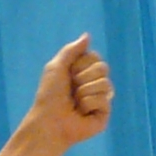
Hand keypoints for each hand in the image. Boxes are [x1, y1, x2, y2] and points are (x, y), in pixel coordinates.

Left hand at [25, 34, 113, 150]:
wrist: (49, 120)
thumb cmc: (50, 95)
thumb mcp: (56, 67)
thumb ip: (71, 50)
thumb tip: (87, 35)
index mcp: (83, 72)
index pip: (95, 57)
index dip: (81, 63)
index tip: (69, 72)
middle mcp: (94, 83)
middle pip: (103, 68)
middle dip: (84, 77)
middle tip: (72, 88)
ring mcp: (101, 98)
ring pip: (105, 83)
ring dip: (85, 92)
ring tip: (75, 103)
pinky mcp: (105, 113)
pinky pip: (104, 100)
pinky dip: (89, 104)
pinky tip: (82, 112)